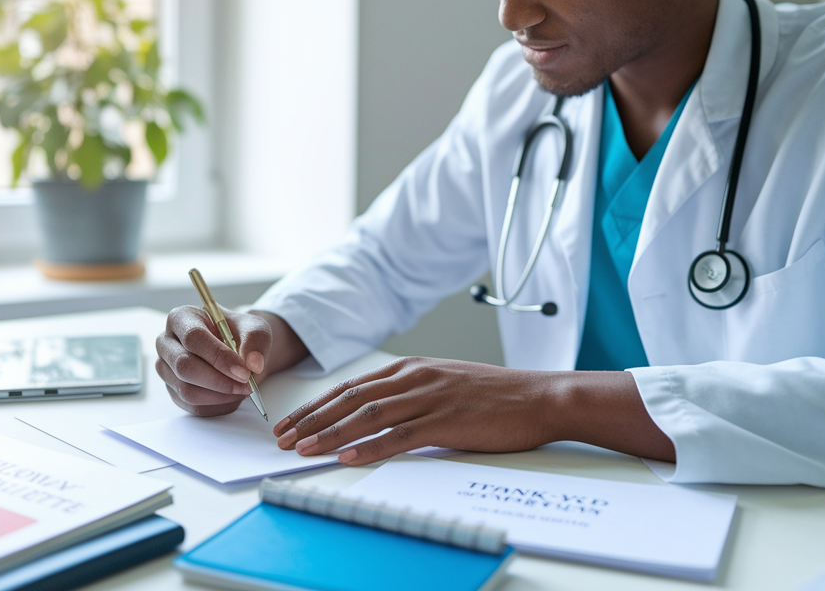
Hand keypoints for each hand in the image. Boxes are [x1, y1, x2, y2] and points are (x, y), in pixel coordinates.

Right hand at [155, 307, 307, 416]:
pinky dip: (217, 405)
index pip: (193, 337)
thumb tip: (253, 364)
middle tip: (246, 385)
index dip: (218, 356)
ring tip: (243, 390)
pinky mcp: (173, 390)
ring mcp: (167, 368)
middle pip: (184, 366)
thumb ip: (256, 342)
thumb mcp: (255, 329)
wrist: (238, 350)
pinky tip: (233, 396)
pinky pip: (192, 405)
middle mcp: (167, 342)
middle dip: (219, 380)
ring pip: (187, 390)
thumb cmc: (240, 334)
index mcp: (182, 318)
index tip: (243, 371)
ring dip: (220, 395)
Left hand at [272, 357, 562, 465]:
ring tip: (304, 448)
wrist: (540, 397)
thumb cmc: (496, 396)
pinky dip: (371, 446)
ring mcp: (431, 397)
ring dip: (331, 433)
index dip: (317, 405)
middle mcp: (415, 378)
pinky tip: (349, 456)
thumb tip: (377, 415)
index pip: (352, 386)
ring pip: (368, 415)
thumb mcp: (445, 384)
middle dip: (312, 420)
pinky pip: (400, 435)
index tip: (292, 422)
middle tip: (284, 438)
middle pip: (351, 399)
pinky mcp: (447, 420)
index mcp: (412, 368)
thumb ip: (412, 394)